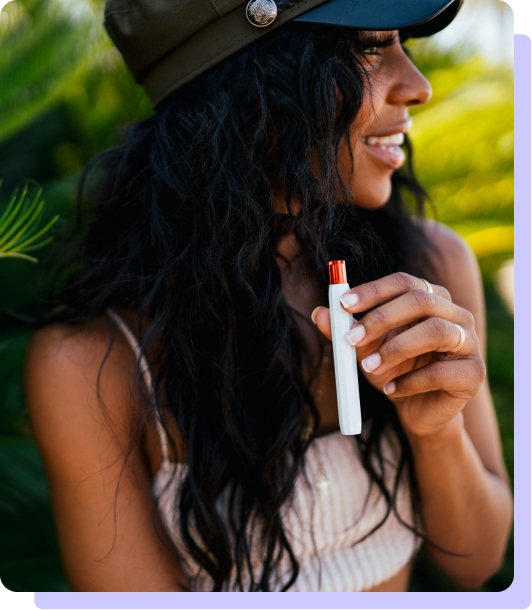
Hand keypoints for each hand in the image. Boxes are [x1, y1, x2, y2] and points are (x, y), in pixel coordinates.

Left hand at [312, 272, 485, 438]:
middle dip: (380, 318)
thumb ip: (344, 330)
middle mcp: (455, 313)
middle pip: (420, 300)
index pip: (403, 282)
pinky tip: (391, 391)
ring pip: (435, 331)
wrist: (418, 411)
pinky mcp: (474, 373)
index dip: (373, 291)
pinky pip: (441, 372)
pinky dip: (410, 382)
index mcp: (430, 298)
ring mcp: (469, 342)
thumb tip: (319, 313)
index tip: (342, 304)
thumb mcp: (364, 349)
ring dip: (395, 349)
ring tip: (368, 368)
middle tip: (350, 338)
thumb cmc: (393, 370)